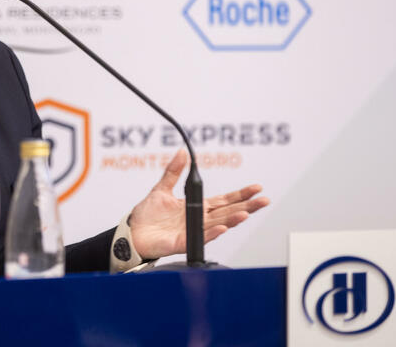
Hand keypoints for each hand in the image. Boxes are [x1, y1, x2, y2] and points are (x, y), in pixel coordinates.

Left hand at [128, 149, 268, 259]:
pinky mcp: (183, 242)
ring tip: (247, 212)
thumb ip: (173, 171)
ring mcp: (192, 231)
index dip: (240, 194)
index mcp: (195, 207)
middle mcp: (198, 219)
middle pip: (227, 211)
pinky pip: (200, 237)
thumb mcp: (161, 188)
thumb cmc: (146, 215)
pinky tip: (223, 227)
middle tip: (264, 200)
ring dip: (233, 219)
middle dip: (247, 206)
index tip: (256, 188)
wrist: (132, 233)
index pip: (224, 200)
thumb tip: (183, 152)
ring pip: (218, 224)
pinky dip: (212, 233)